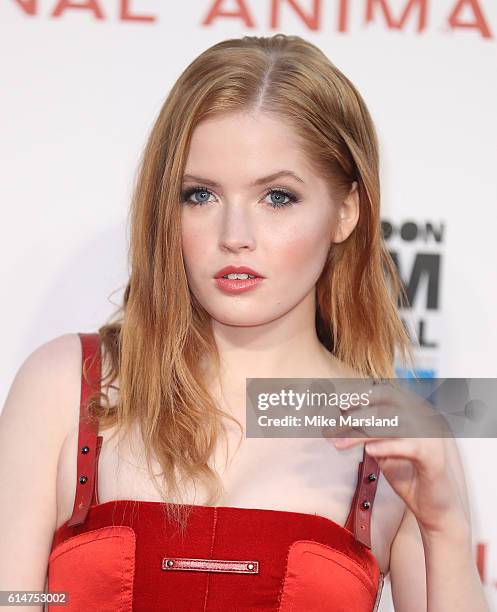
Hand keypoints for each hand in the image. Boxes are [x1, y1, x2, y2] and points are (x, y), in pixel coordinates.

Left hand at [325, 381, 470, 537]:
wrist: (433, 508)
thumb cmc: (408, 474)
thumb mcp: (382, 448)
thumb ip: (368, 432)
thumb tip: (341, 418)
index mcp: (416, 411)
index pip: (387, 393)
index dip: (361, 396)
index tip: (338, 404)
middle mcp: (426, 417)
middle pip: (387, 404)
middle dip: (356, 413)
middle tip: (333, 426)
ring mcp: (432, 436)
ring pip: (393, 425)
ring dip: (360, 434)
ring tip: (339, 444)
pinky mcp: (435, 457)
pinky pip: (409, 447)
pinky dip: (387, 447)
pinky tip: (368, 452)